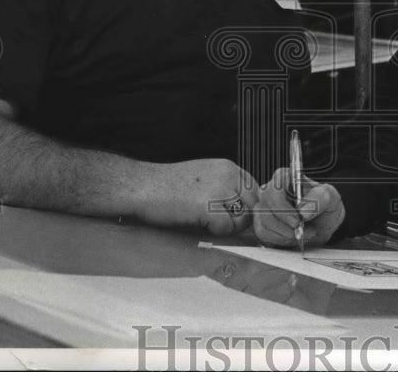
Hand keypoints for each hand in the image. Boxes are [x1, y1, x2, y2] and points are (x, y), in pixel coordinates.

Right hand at [134, 158, 258, 235]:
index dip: (248, 207)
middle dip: (241, 218)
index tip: (235, 216)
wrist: (142, 185)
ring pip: (243, 218)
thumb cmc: (169, 185)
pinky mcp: (208, 206)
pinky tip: (199, 223)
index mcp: (228, 166)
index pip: (255, 190)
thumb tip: (247, 208)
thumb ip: (227, 186)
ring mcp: (219, 189)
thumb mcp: (206, 176)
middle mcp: (228, 174)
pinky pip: (226, 227)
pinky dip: (215, 231)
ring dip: (228, 226)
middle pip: (253, 205)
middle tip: (221, 222)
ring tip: (206, 220)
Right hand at [252, 167, 345, 247]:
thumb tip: (303, 210)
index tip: (297, 220)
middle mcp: (271, 190)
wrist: (322, 227)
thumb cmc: (324, 208)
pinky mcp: (261, 223)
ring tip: (303, 232)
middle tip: (303, 230)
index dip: (283, 206)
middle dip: (287, 225)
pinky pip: (264, 233)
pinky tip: (292, 236)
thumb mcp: (331, 199)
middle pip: (266, 206)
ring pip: (264, 222)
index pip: (275, 187)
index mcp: (287, 177)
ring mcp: (263, 206)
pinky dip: (281, 239)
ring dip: (286, 233)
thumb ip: (321, 198)